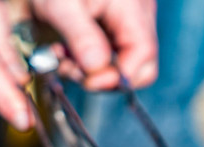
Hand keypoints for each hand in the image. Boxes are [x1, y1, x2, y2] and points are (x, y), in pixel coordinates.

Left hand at [29, 0, 157, 89]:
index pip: (143, 54)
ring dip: (91, 71)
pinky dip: (87, 61)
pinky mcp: (111, 27)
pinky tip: (66, 51)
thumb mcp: (60, 4)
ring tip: (62, 57)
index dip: (119, 76)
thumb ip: (81, 35)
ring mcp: (126, 22)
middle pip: (140, 65)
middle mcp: (136, 15)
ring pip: (122, 64)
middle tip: (72, 69)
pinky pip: (109, 55)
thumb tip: (97, 68)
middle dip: (105, 77)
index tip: (88, 81)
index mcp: (131, 6)